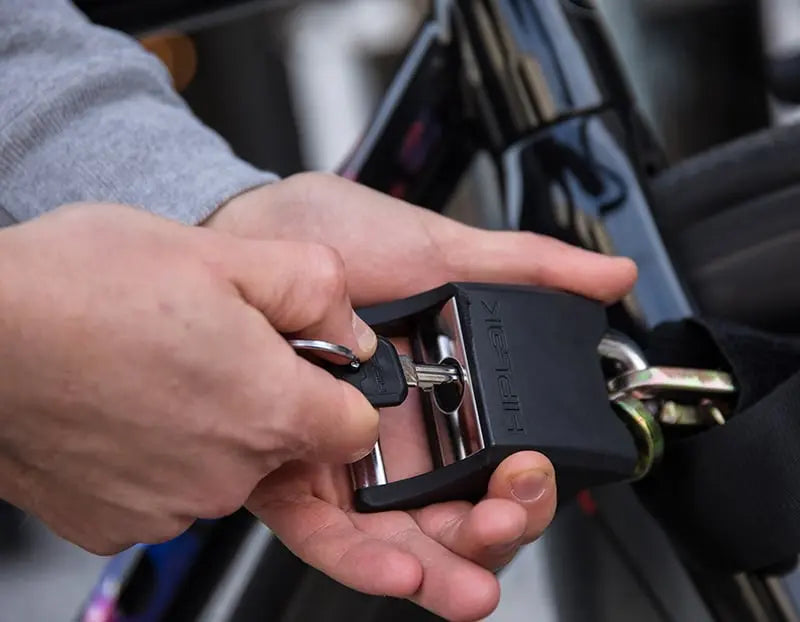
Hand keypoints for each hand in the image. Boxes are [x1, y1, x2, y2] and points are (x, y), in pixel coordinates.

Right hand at [0, 203, 379, 554]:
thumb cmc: (81, 289)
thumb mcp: (223, 253)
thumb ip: (314, 289)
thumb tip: (352, 329)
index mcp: (268, 409)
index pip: (357, 428)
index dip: (342, 391)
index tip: (312, 367)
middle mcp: (227, 473)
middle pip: (286, 445)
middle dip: (267, 398)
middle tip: (213, 347)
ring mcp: (169, 507)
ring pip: (226, 468)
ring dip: (209, 425)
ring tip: (159, 370)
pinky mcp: (114, 523)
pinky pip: (167, 490)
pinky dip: (158, 456)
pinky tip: (124, 408)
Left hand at [206, 172, 636, 619]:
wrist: (259, 228)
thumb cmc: (346, 238)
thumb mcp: (446, 253)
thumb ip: (530, 270)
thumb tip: (611, 276)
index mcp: (450, 401)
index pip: (503, 470)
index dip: (528, 486)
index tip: (532, 468)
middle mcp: (406, 441)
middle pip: (460, 518)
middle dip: (492, 534)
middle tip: (506, 516)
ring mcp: (351, 462)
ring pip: (404, 541)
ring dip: (440, 570)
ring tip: (469, 586)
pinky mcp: (293, 474)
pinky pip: (328, 534)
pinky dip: (363, 557)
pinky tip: (399, 568)